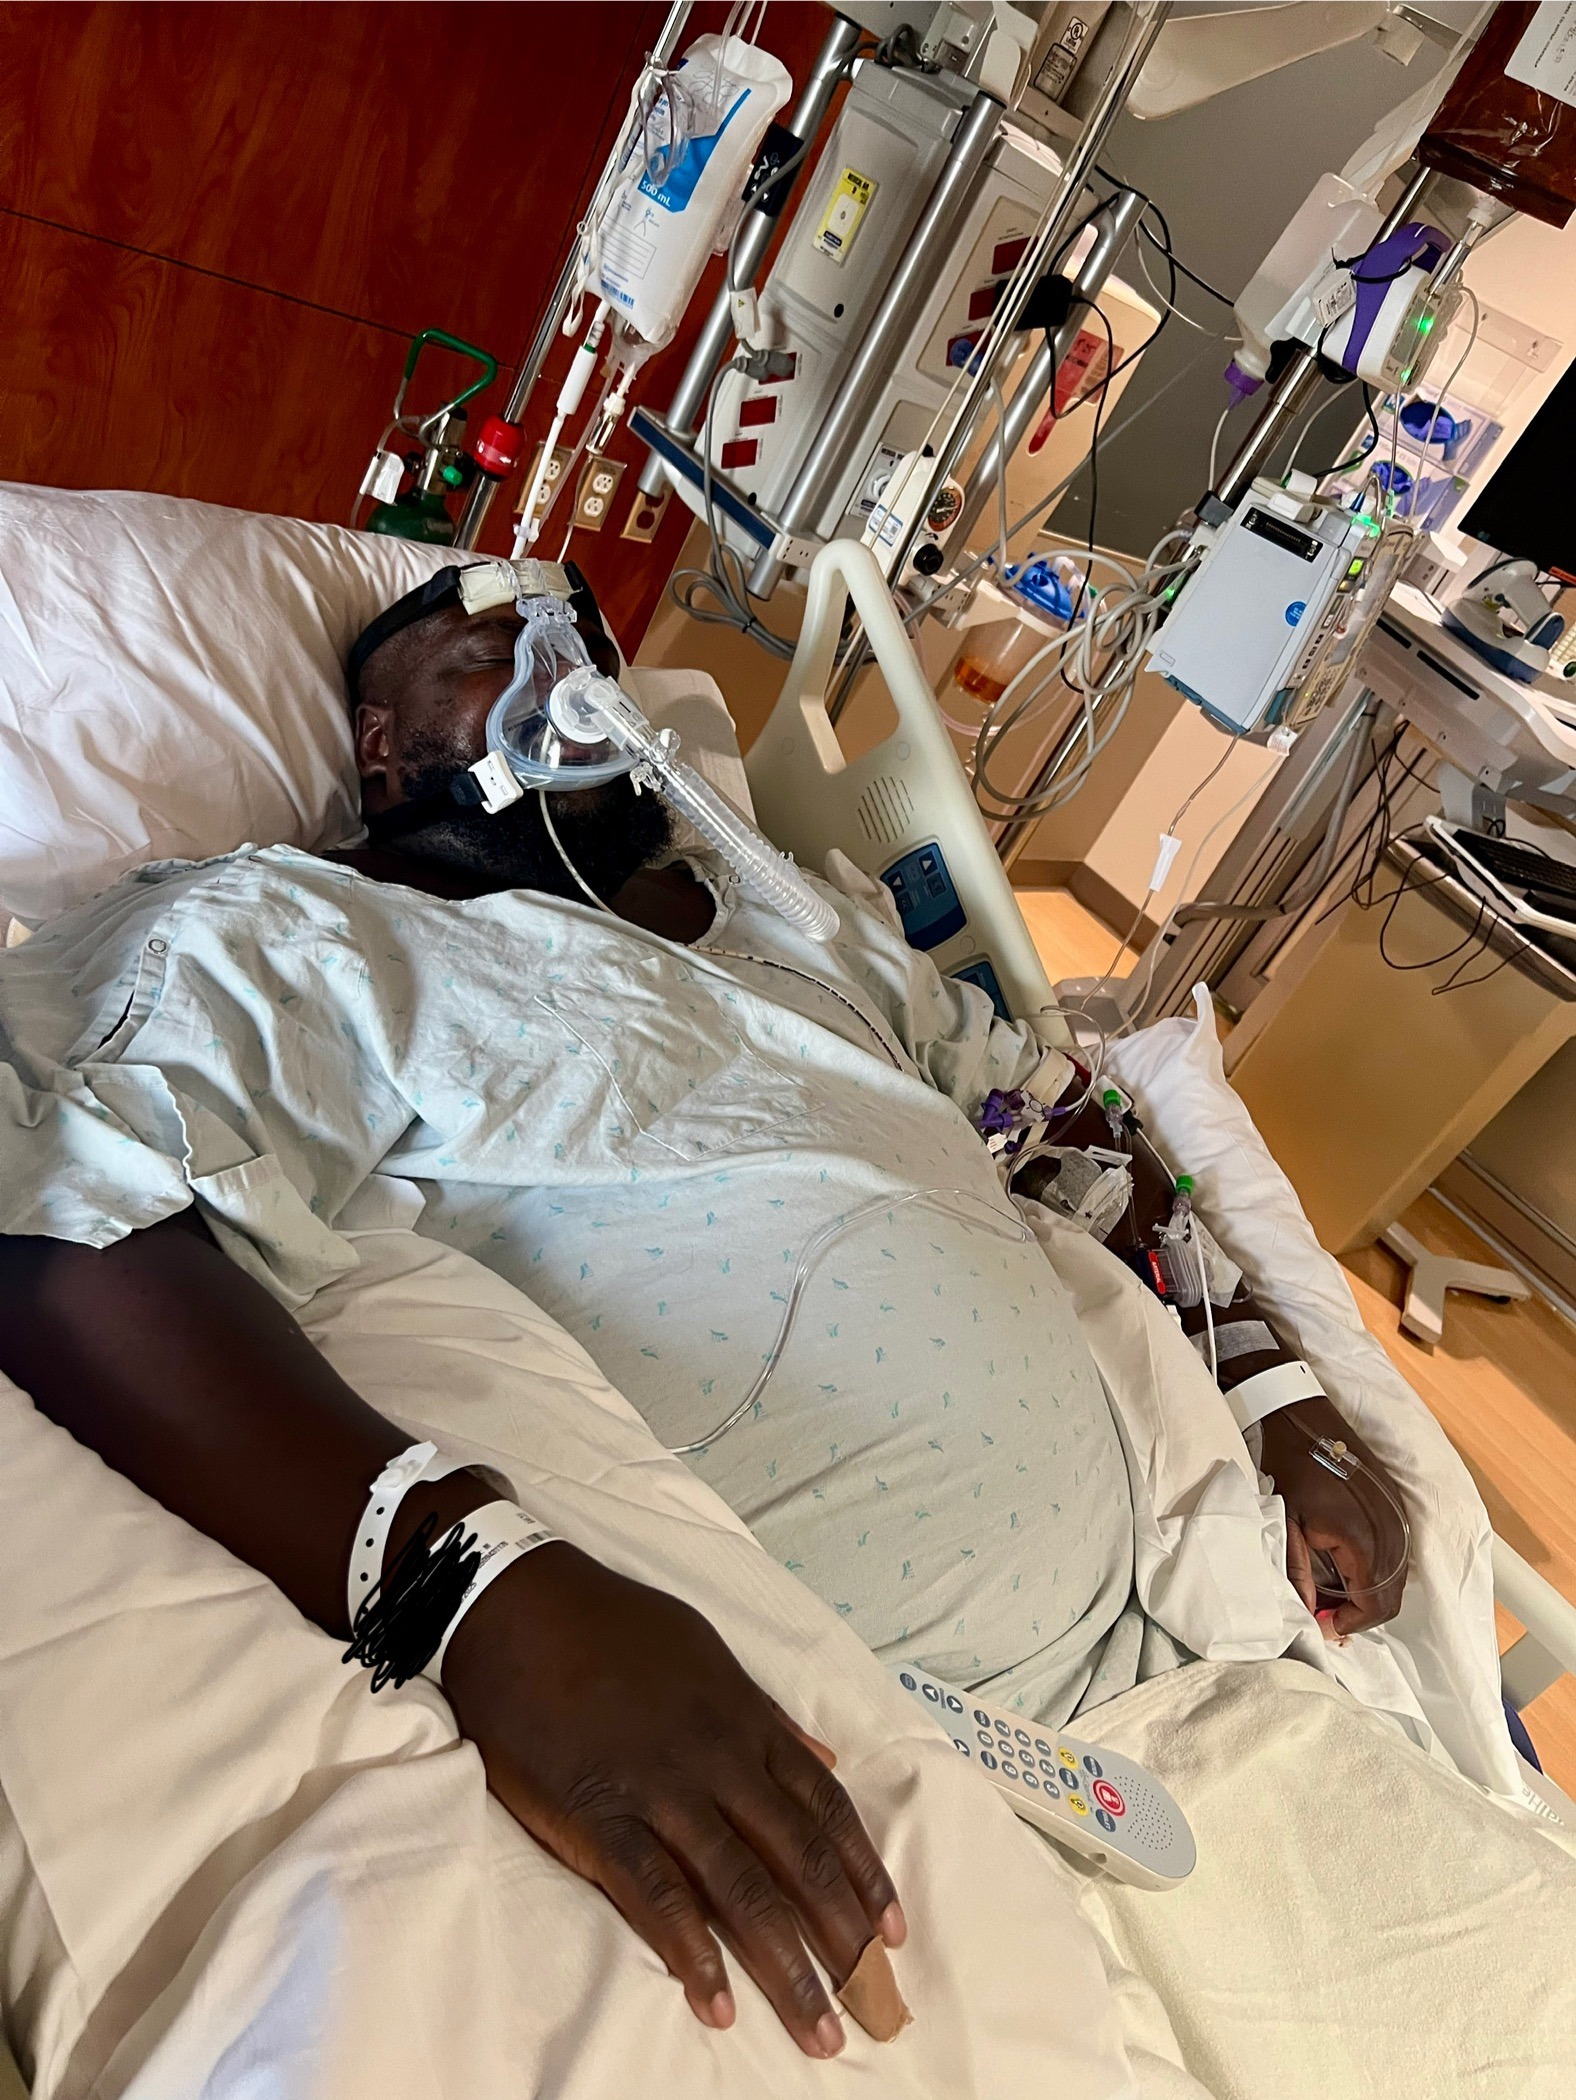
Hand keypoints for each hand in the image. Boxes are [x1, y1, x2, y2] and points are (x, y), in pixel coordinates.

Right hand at [441, 1541, 904, 2056]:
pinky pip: (654, 1892)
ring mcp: (659, 1788)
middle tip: (875, 2000)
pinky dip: (690, 1950)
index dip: (863, 1872)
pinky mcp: (597, 1814)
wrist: (518, 1605)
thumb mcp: (705, 1653)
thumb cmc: (612, 1625)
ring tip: (818, 2028)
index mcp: (744, 1719)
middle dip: (842, 1933)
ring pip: (741, 1886)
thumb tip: (821, 1755)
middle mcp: (717, 1758)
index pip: (824, 1807)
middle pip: (797, 1856)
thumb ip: (765, 1713)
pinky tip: (716, 1999)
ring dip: (785, 1964)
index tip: (893, 1929)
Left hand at [1258, 1397, 1408, 1636]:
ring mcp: (1400, 1519)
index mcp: (1366, 1540)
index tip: (1320, 1623)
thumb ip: (1298, 1572)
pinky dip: (1377, 1572)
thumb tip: (1307, 1614)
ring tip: (1333, 1595)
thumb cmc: (1291, 1466)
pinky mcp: (1398, 1507)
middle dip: (1359, 1613)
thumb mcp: (1287, 1522)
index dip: (1347, 1623)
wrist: (1303, 1417)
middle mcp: (1393, 1533)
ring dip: (1369, 1593)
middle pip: (1390, 1598)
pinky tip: (1348, 1569)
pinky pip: (1398, 1555)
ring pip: (1396, 1579)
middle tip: (1325, 1613)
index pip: (1374, 1606)